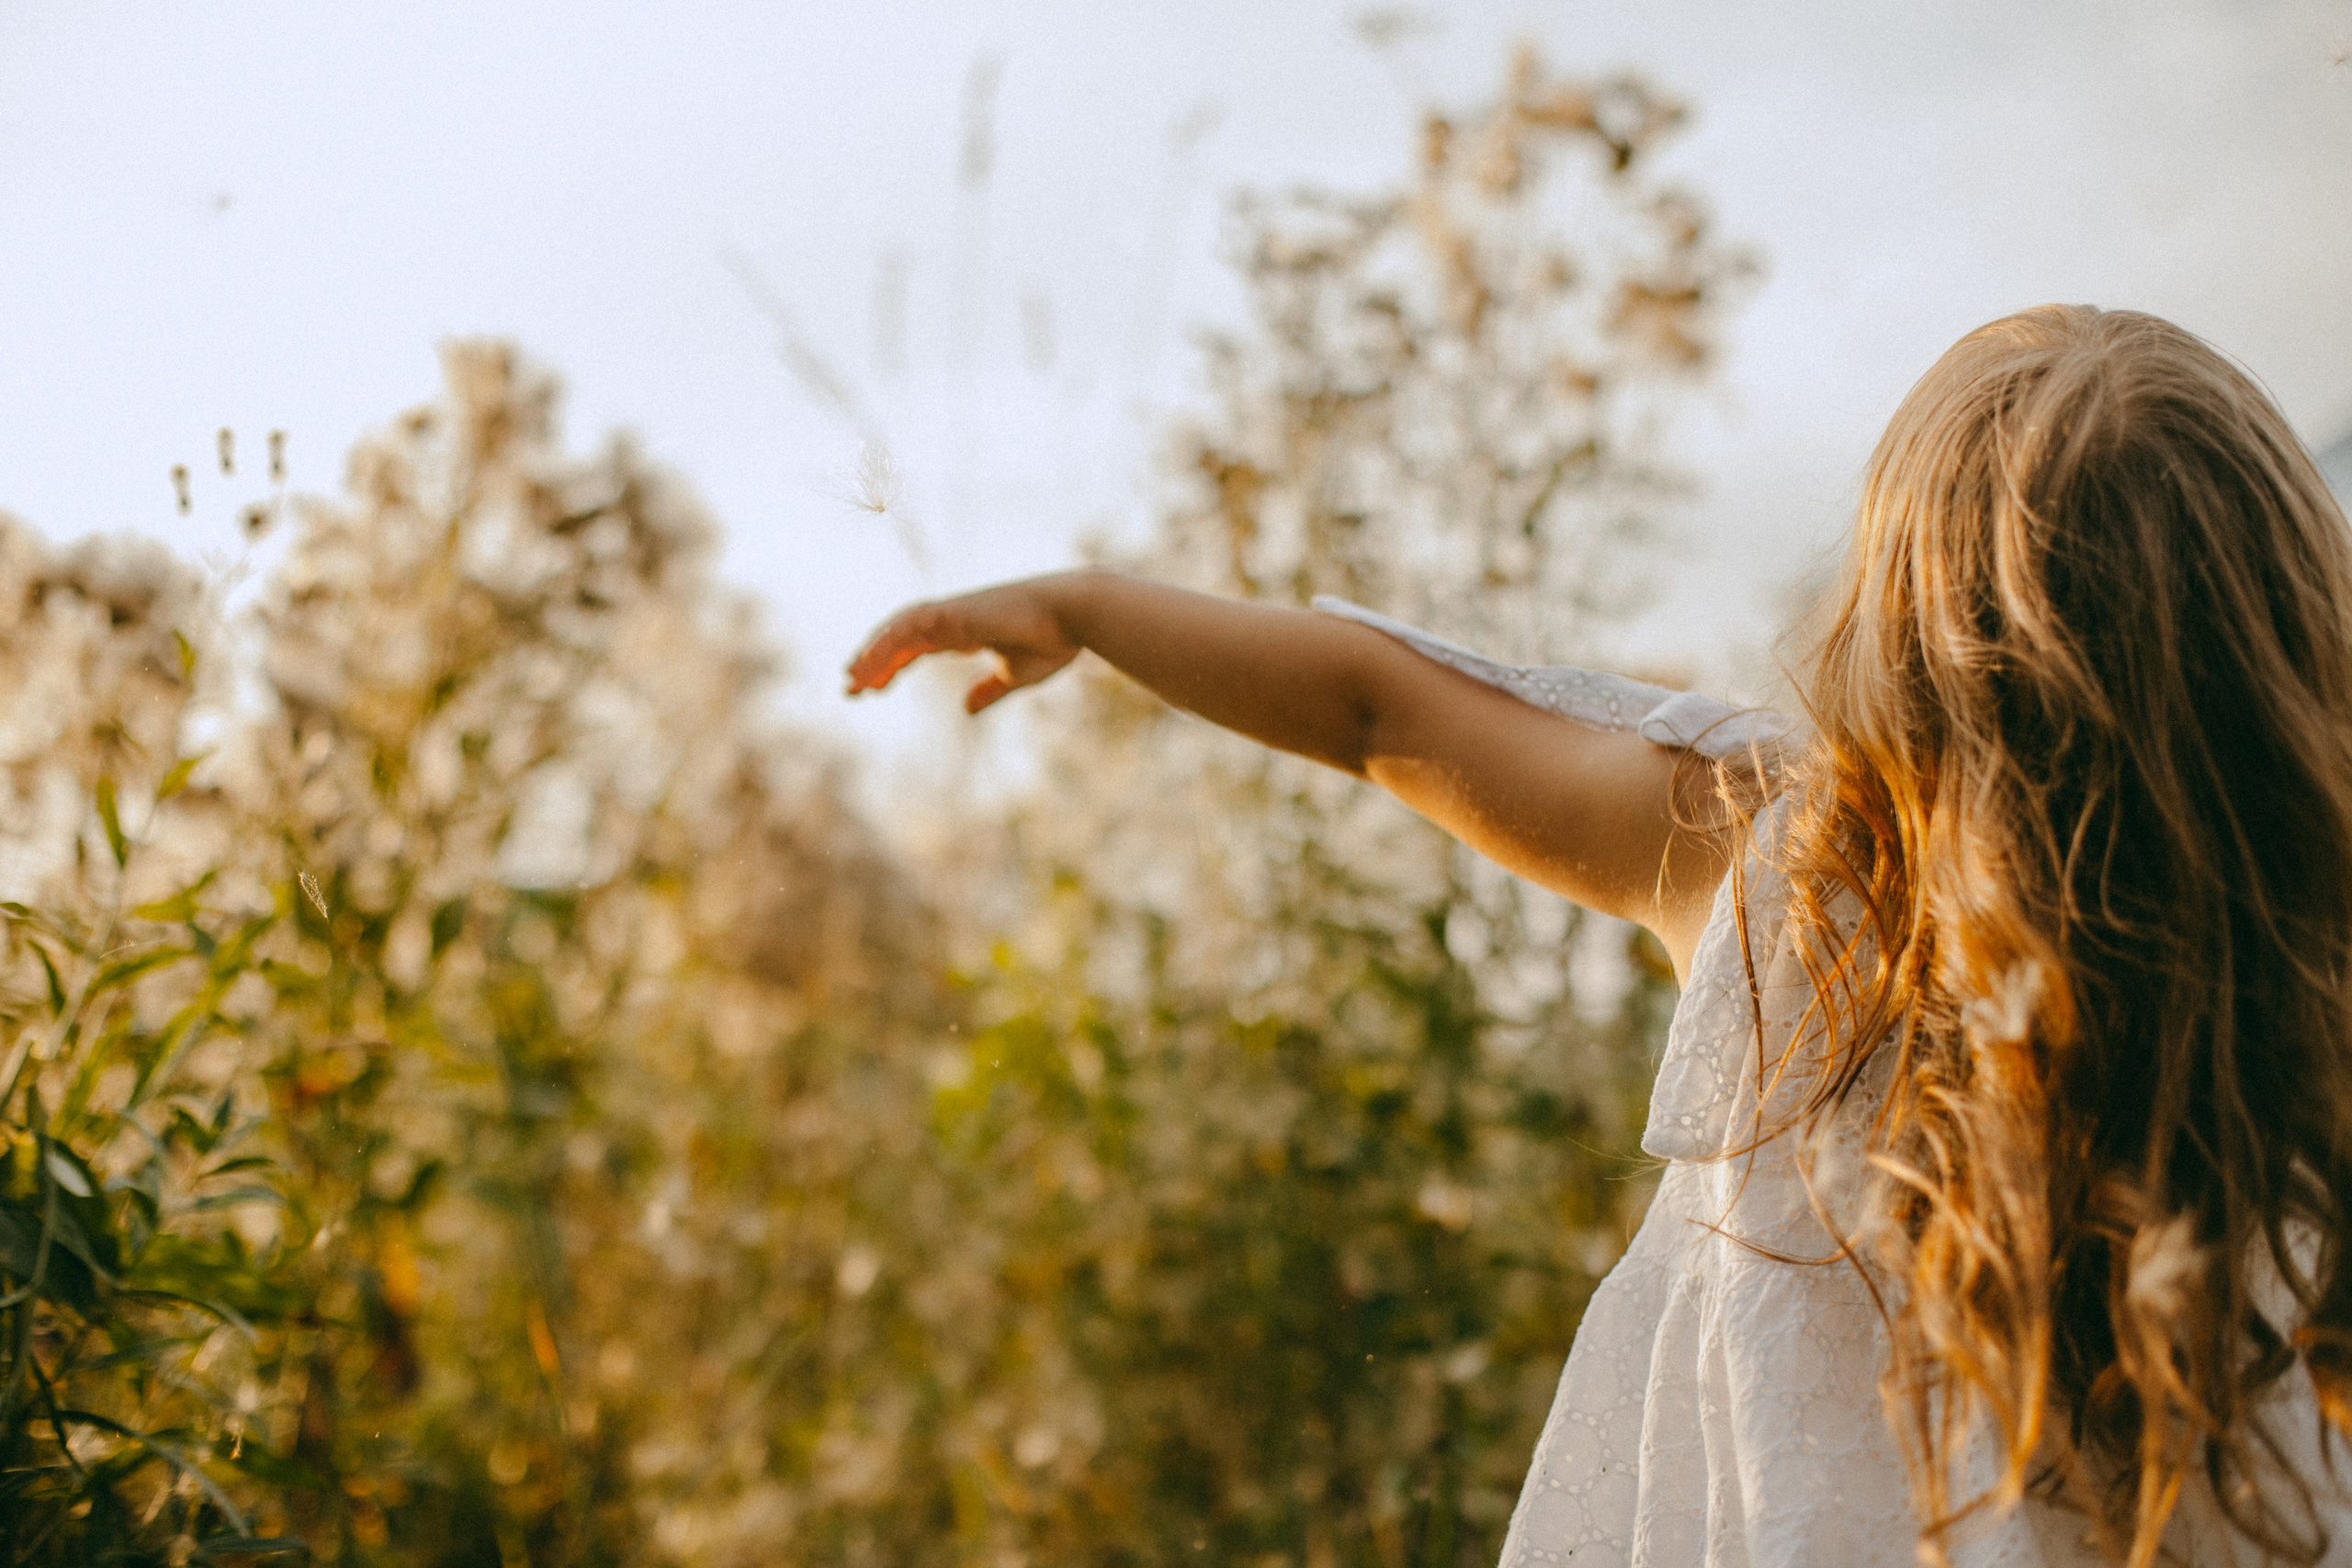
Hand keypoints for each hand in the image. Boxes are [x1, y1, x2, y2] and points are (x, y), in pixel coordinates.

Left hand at [844, 575, 1085, 712]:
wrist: (1073, 615)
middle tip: (849, 688)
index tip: (873, 688)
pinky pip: (907, 627)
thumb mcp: (1015, 676)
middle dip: (873, 661)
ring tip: (851, 680)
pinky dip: (885, 644)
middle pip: (899, 638)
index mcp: (964, 631)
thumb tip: (966, 709)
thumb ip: (989, 690)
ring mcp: (950, 613)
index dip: (892, 666)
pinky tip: (868, 665)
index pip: (916, 647)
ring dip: (872, 654)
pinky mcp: (953, 612)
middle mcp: (952, 619)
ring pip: (897, 630)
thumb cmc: (1053, 642)